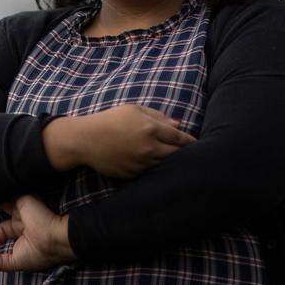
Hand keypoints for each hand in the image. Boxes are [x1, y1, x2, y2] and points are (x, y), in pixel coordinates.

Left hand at [0, 194, 75, 271]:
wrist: (54, 238)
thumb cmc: (40, 252)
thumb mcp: (15, 262)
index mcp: (22, 236)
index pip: (1, 232)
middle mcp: (22, 221)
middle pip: (3, 217)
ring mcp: (23, 209)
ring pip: (5, 202)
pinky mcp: (24, 199)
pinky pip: (9, 193)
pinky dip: (0, 194)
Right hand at [77, 104, 196, 178]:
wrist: (86, 140)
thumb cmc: (110, 120)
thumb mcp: (133, 110)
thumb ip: (157, 116)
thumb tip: (178, 125)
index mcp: (150, 128)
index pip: (179, 138)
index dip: (191, 142)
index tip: (197, 144)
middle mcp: (148, 148)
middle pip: (176, 155)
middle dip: (183, 154)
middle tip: (190, 154)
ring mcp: (140, 163)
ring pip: (163, 165)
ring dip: (169, 162)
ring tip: (173, 160)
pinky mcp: (133, 174)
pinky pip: (149, 173)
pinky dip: (153, 169)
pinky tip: (153, 165)